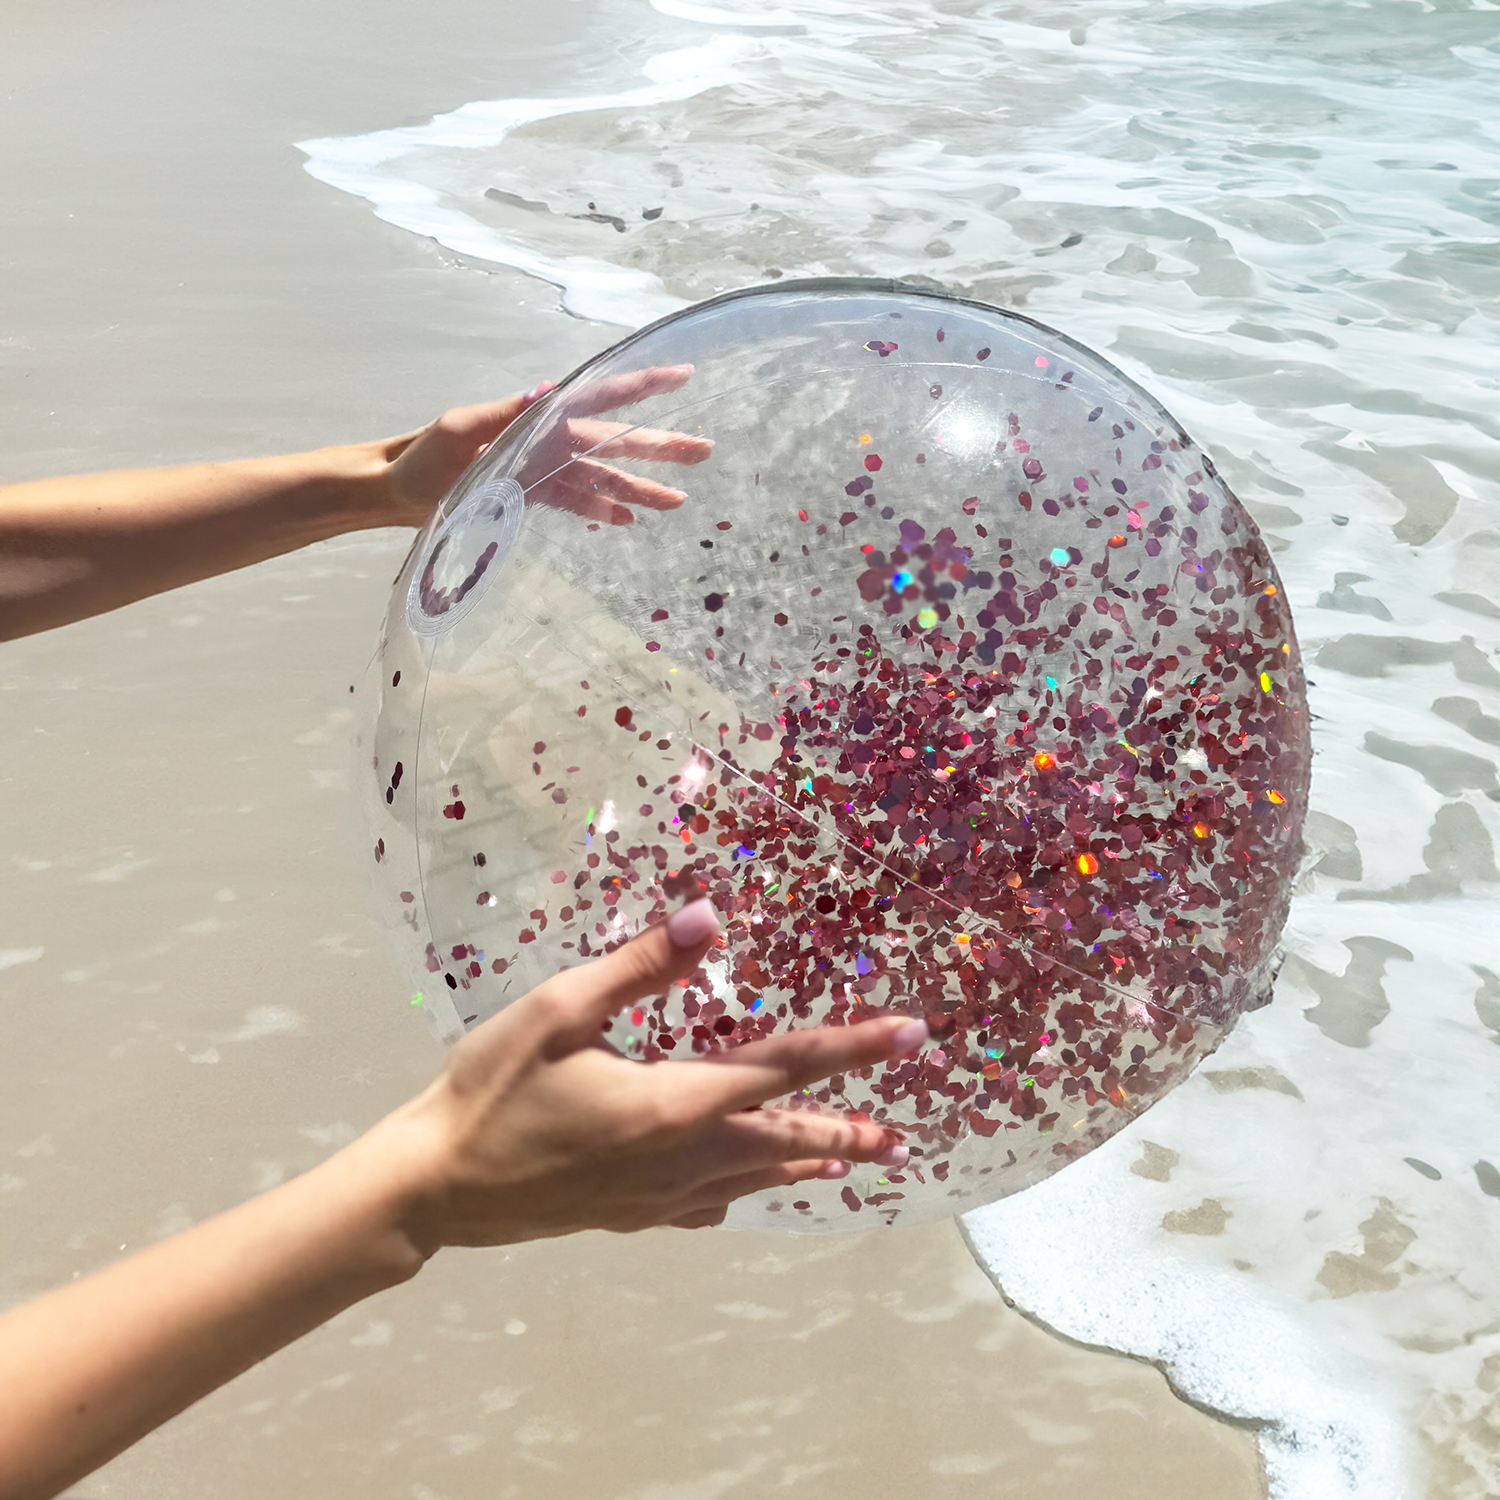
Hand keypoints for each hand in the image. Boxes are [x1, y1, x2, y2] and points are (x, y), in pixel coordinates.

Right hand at [380, 898, 925, 1246]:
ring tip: (851, 1163)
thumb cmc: (492, 1088)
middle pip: (785, 1140)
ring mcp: (658, 1198)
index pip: (786, 1068)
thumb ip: (641, 966)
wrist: (435, 1186)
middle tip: (900, 1138)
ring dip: (806, 1164)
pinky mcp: (632, 1218)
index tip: (911, 1036)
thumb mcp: (560, 1010)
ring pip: (753, 1179)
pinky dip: (745, 1191)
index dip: (853, 1048)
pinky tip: (746, 1195)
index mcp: (675, 1103)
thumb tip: (710, 917)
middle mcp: (682, 1160)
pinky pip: (709, 1206)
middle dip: (847, 1130)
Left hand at [381, 366, 712, 529]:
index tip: (681, 374)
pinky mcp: (531, 496)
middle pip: (614, 442)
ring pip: (602, 477)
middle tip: (704, 451)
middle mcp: (547, 440)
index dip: (641, 385)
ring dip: (639, 490)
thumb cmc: (420, 456)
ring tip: (677, 503)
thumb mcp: (459, 429)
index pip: (597, 398)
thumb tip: (548, 392)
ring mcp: (541, 470)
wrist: (393, 490)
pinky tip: (628, 521)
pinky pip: (576, 501)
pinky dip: (602, 509)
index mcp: (537, 417)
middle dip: (659, 447)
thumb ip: (505, 414)